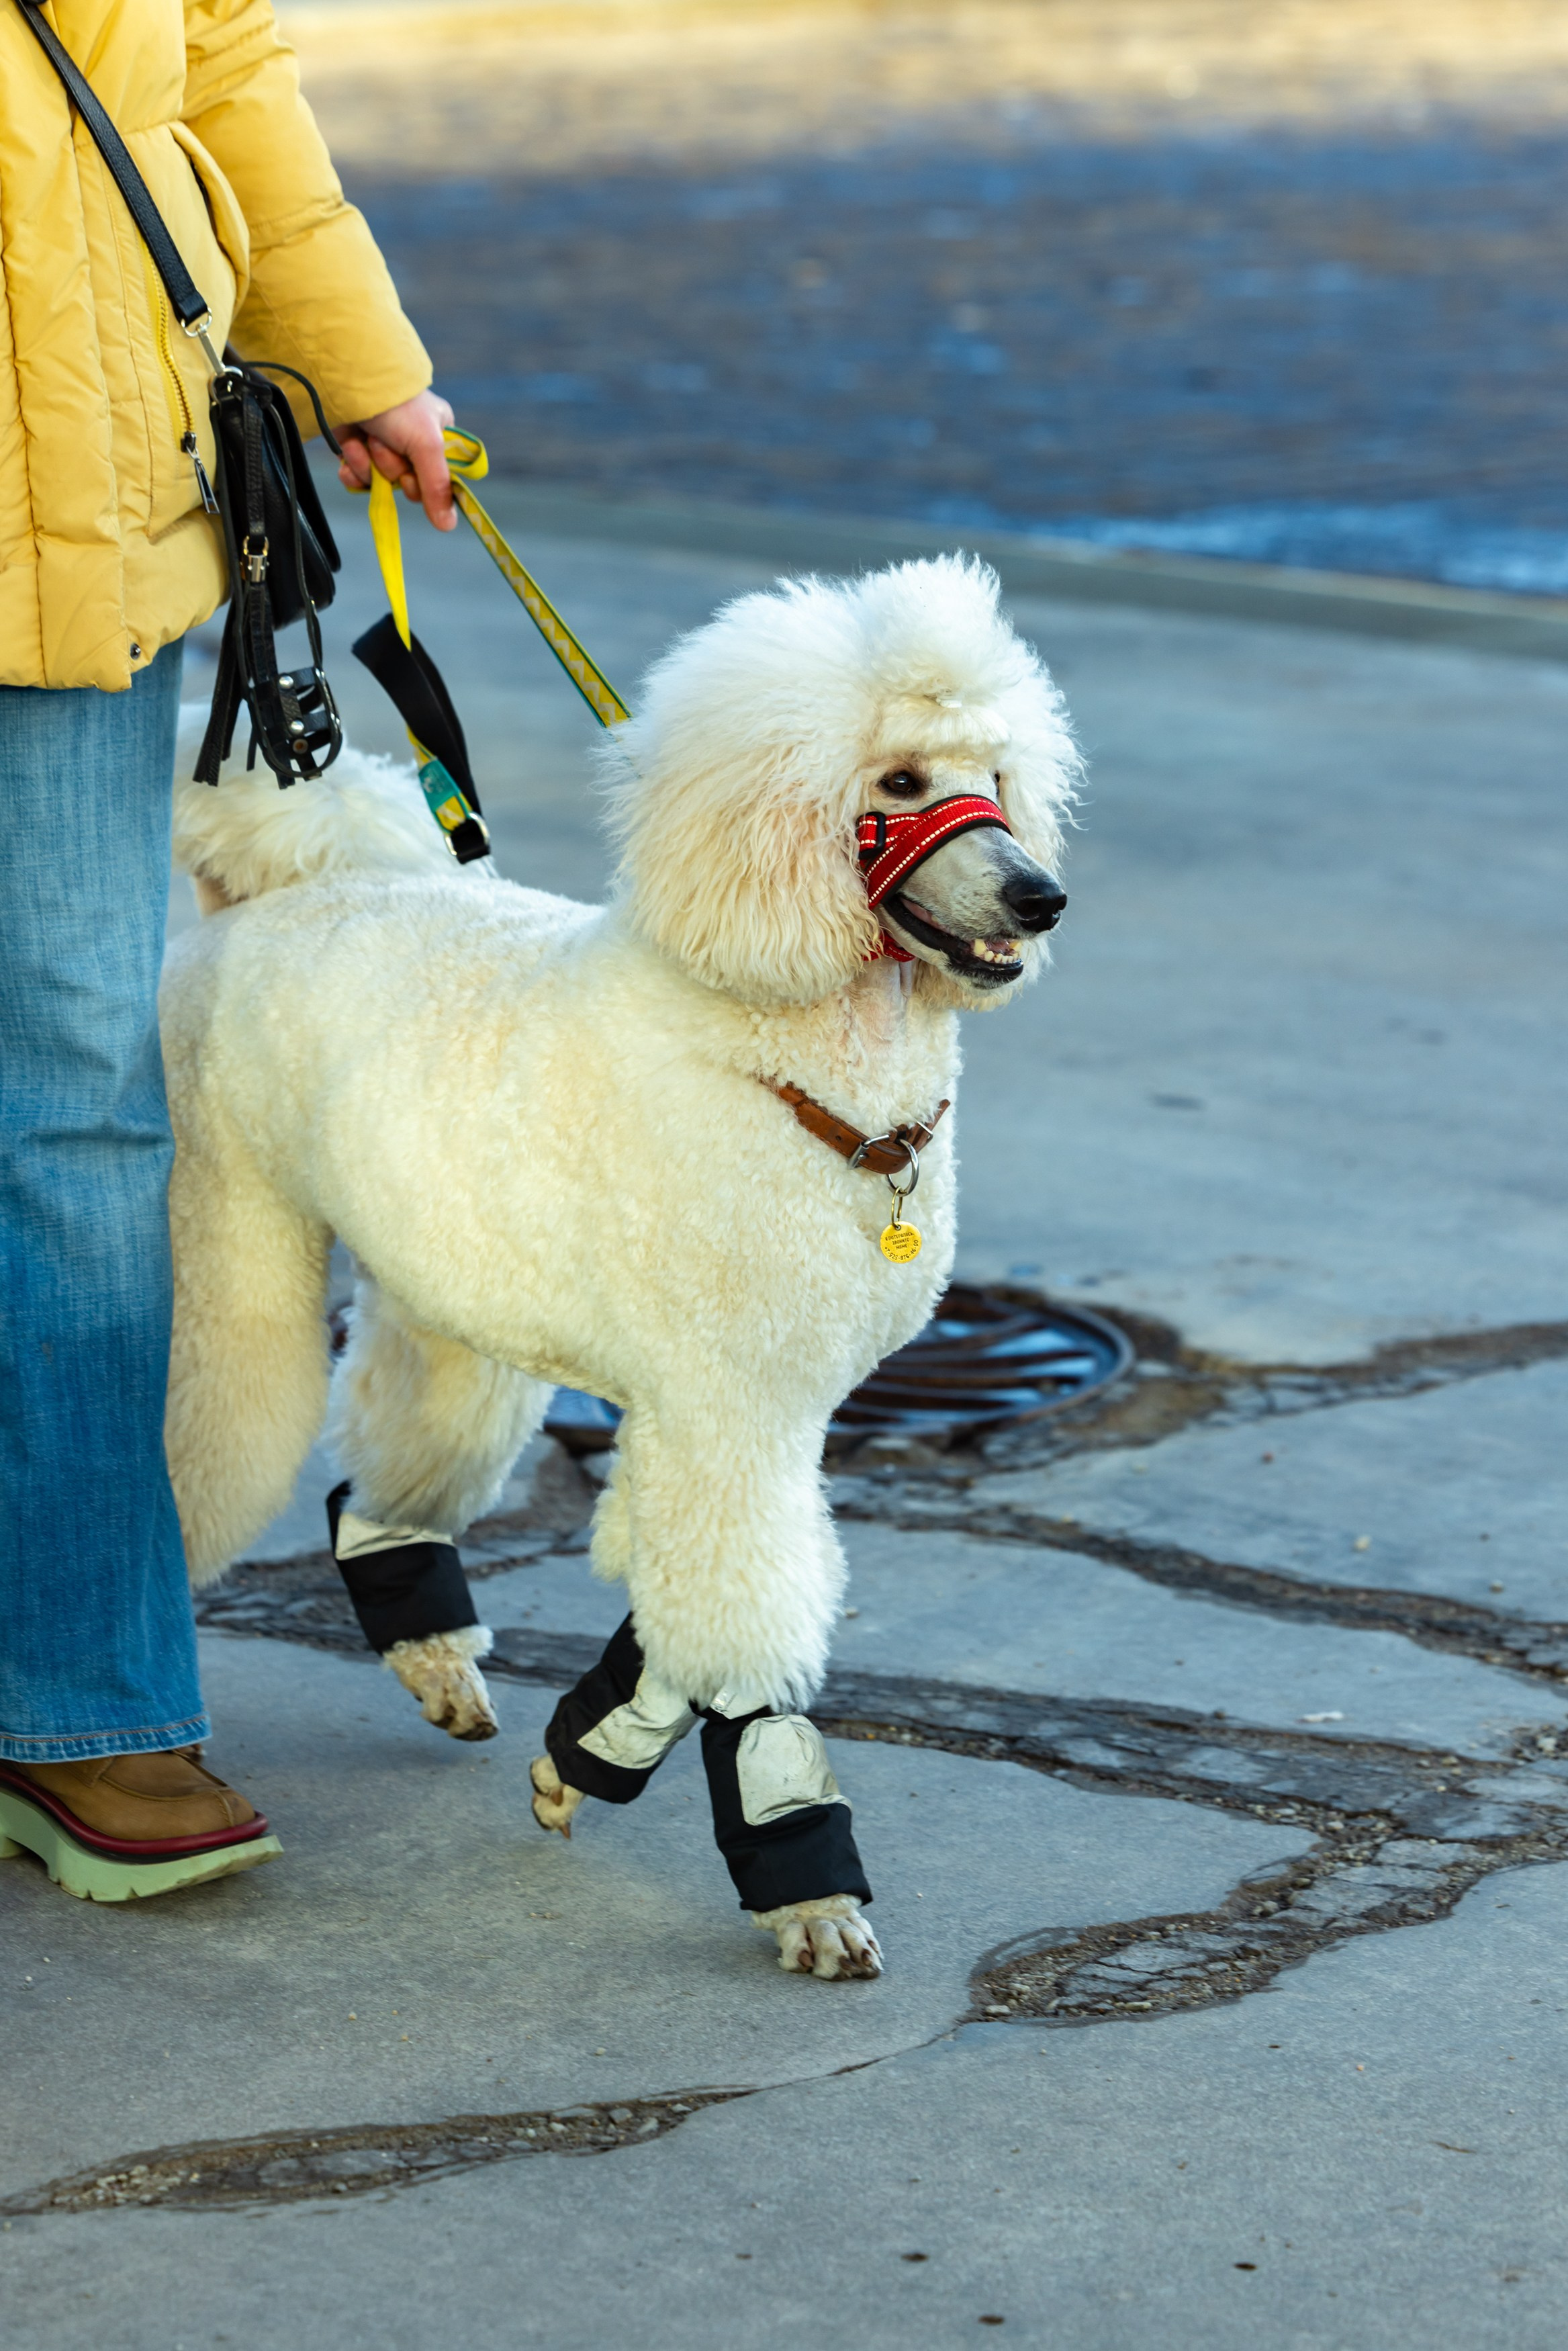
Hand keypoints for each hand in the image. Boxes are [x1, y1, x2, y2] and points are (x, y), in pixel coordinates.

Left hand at [336, 388, 456, 530]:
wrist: (351, 381)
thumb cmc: (398, 407)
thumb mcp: (427, 445)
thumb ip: (438, 487)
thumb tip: (448, 526)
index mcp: (436, 437)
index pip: (436, 481)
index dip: (421, 485)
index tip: (412, 476)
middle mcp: (410, 444)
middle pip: (406, 484)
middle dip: (392, 468)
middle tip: (386, 445)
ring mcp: (381, 447)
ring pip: (380, 482)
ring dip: (370, 465)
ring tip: (367, 438)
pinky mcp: (355, 449)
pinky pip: (357, 479)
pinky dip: (352, 468)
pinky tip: (350, 449)